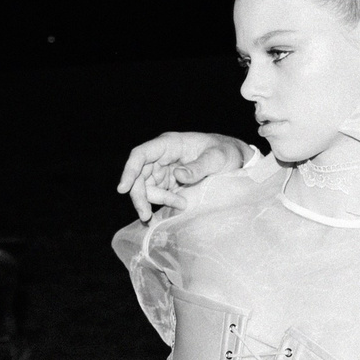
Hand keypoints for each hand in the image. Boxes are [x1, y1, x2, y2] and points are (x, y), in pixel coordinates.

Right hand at [116, 132, 248, 220]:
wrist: (235, 160)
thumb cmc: (226, 153)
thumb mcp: (217, 158)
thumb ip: (198, 166)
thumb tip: (178, 174)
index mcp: (170, 144)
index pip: (141, 155)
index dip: (129, 171)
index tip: (123, 189)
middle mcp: (163, 156)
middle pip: (139, 175)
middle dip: (140, 195)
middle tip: (146, 215)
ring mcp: (165, 170)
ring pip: (147, 187)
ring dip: (158, 200)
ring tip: (182, 205)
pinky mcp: (170, 182)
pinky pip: (157, 194)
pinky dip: (162, 204)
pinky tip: (173, 209)